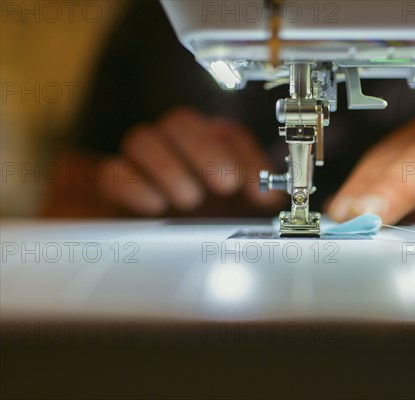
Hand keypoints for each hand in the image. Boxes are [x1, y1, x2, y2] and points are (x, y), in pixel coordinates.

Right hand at [98, 107, 282, 215]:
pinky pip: (113, 172)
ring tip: (189, 200)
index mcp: (210, 152)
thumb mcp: (240, 217)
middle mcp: (175, 151)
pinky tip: (155, 206)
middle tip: (225, 184)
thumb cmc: (204, 230)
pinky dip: (134, 186)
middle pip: (181, 122)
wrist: (155, 257)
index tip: (257, 191)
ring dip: (169, 167)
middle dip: (206, 150)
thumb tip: (273, 198)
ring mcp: (140, 166)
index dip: (246, 157)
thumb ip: (259, 203)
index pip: (228, 134)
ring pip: (142, 138)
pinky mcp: (112, 190)